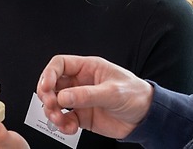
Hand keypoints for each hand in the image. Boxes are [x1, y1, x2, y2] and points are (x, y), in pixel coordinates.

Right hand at [36, 55, 153, 138]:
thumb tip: (63, 97)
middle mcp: (81, 82)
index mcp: (88, 68)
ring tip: (60, 121)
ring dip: (53, 113)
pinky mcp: (82, 116)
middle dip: (48, 96)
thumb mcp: (112, 92)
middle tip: (52, 107)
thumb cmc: (135, 95)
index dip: (49, 74)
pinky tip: (69, 128)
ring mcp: (80, 99)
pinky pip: (64, 119)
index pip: (60, 64)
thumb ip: (87, 95)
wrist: (146, 118)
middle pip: (53, 84)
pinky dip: (62, 125)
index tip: (46, 87)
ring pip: (55, 103)